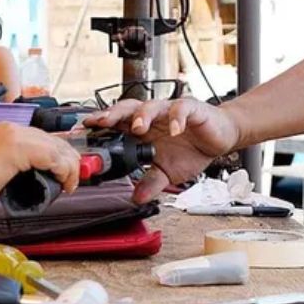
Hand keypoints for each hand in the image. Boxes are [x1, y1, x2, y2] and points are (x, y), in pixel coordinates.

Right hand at [0, 122, 80, 204]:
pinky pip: (52, 157)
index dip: (61, 155)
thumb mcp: (0, 169)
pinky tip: (64, 182)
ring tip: (70, 184)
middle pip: (55, 141)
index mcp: (9, 131)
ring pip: (58, 148)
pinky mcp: (19, 147)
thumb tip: (35, 178)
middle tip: (74, 178)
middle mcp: (15, 129)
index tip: (68, 171)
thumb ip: (18, 168)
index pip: (45, 139)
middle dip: (70, 160)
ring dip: (69, 168)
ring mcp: (17, 136)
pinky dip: (63, 171)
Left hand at [86, 98, 240, 202]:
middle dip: (113, 114)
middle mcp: (153, 116)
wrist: (219, 138)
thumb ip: (151, 182)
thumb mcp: (168, 172)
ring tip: (138, 127)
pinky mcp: (191, 109)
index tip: (83, 132)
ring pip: (151, 105)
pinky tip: (175, 129)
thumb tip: (136, 197)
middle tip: (101, 123)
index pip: (117, 123)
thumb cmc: (192, 149)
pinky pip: (181, 109)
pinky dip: (177, 118)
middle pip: (127, 108)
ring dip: (142, 115)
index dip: (100, 125)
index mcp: (143, 129)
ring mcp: (171, 110)